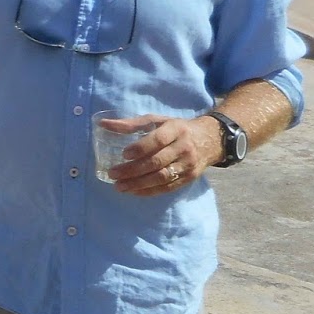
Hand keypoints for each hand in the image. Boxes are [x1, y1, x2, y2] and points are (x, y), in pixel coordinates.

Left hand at [105, 114, 223, 195]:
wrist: (210, 140)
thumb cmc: (176, 129)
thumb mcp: (157, 120)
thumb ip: (131, 123)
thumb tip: (103, 124)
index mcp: (176, 130)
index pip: (158, 140)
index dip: (141, 148)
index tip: (124, 154)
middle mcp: (184, 148)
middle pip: (158, 161)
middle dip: (133, 170)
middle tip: (113, 173)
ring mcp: (188, 165)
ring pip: (162, 177)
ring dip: (139, 184)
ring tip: (119, 186)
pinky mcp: (189, 178)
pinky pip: (168, 187)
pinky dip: (149, 191)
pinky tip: (134, 192)